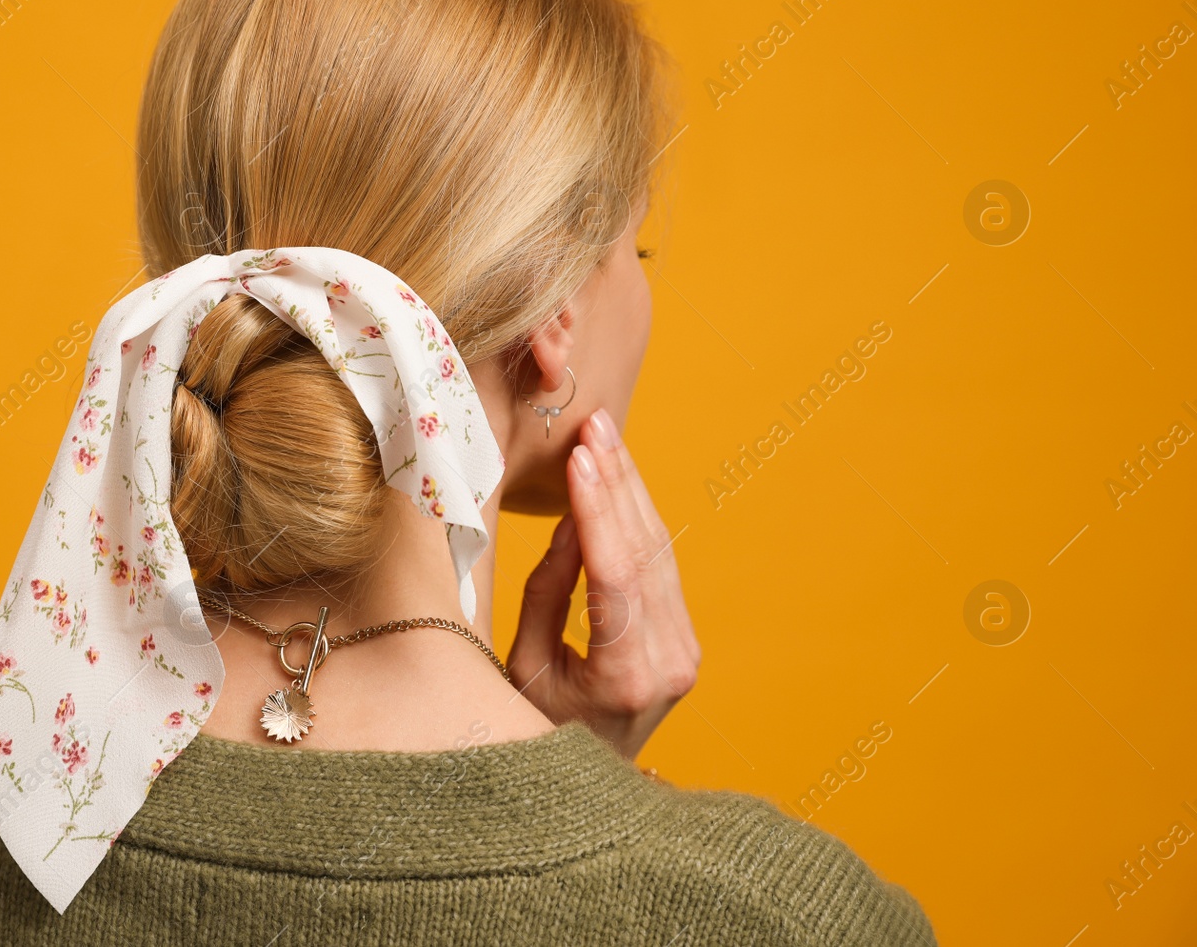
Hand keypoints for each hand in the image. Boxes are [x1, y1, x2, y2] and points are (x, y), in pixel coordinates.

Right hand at [507, 406, 699, 761]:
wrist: (586, 784)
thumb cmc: (536, 730)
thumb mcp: (524, 665)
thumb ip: (548, 592)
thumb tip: (570, 521)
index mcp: (626, 676)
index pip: (615, 575)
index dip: (597, 510)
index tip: (579, 457)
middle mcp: (669, 663)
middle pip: (646, 553)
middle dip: (618, 482)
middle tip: (595, 425)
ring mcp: (685, 652)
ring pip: (660, 553)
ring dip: (631, 490)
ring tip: (604, 438)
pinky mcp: (684, 640)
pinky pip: (661, 568)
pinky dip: (637, 520)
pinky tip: (619, 480)